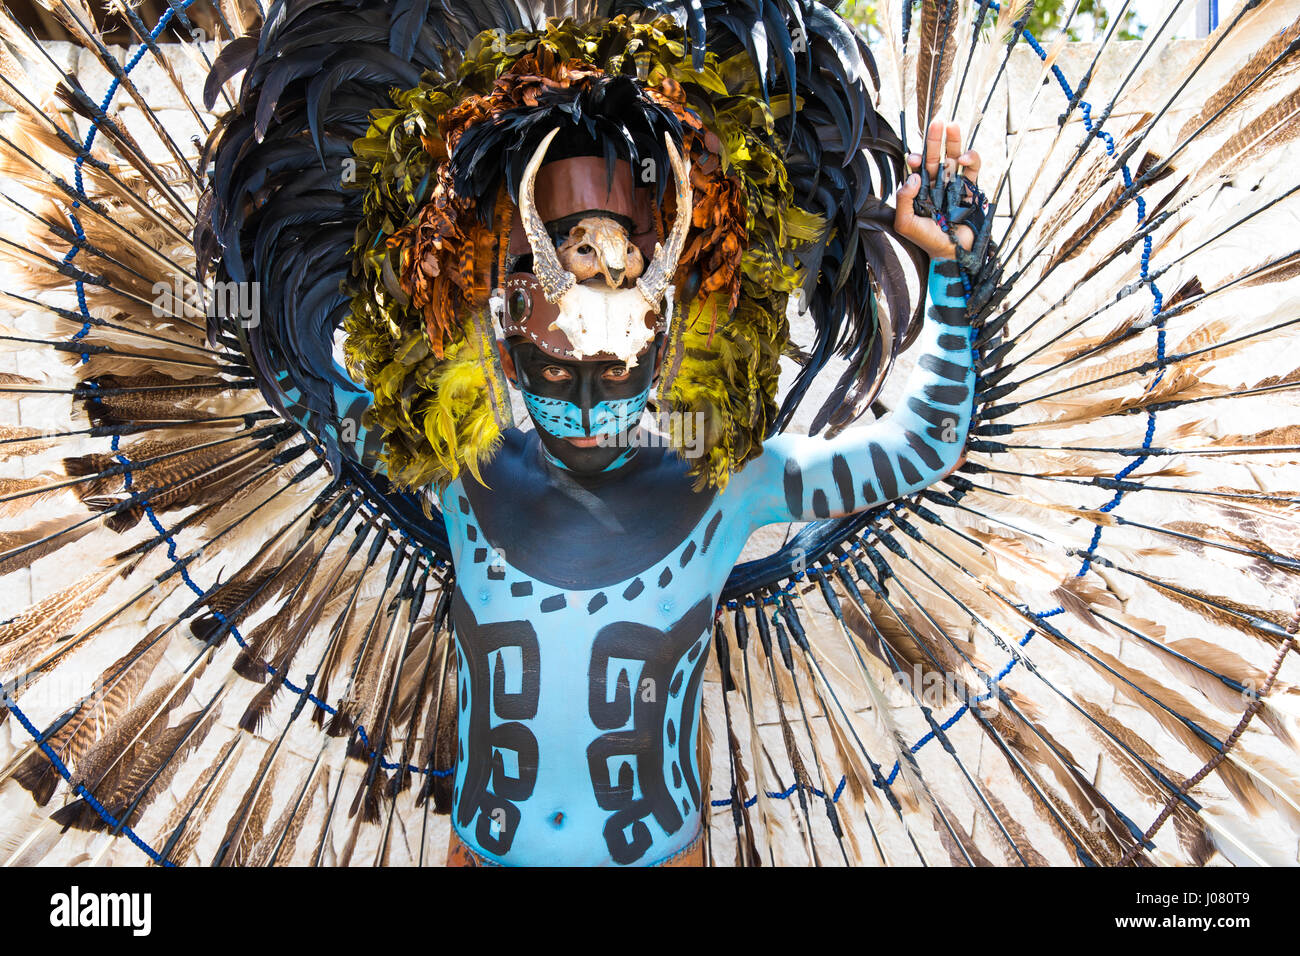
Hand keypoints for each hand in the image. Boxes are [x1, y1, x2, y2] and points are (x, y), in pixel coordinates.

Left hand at [894, 120, 981, 260]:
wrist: (951, 252)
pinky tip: (965, 156)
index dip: (917, 159)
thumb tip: (913, 177)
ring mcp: (955, 185)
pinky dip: (971, 159)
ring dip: (954, 141)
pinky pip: (972, 168)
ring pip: (955, 157)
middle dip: (935, 140)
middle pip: (937, 156)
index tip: (914, 158)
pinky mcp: (971, 189)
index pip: (918, 168)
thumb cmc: (926, 240)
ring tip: (952, 125)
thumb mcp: (906, 223)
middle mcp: (937, 184)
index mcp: (921, 190)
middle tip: (936, 122)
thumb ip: (904, 200)